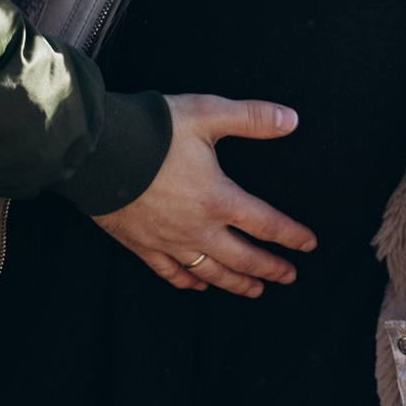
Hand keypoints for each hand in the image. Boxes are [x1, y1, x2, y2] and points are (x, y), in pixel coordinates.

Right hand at [94, 93, 317, 295]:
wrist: (97, 152)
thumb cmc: (152, 131)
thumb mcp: (206, 114)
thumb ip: (251, 117)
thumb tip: (291, 119)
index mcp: (218, 198)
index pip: (266, 224)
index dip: (291, 236)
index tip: (309, 245)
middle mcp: (197, 228)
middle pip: (242, 258)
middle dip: (269, 269)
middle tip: (288, 277)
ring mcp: (168, 241)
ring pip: (210, 272)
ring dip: (235, 283)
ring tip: (254, 290)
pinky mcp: (141, 245)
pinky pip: (170, 272)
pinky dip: (188, 281)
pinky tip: (198, 286)